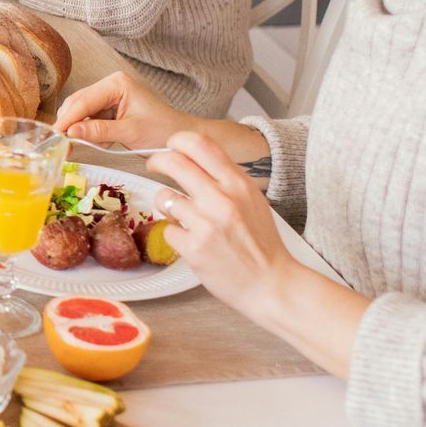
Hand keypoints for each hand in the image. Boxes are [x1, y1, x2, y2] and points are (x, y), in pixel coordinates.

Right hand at [52, 72, 196, 150]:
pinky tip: (98, 144)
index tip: (54, 136)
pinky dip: (89, 134)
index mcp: (117, 83)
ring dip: (79, 131)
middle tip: (61, 145)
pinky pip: (90, 121)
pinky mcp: (109, 110)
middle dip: (70, 125)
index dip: (67, 119)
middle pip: (78, 104)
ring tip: (80, 147)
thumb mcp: (130, 132)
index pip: (84, 101)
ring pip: (81, 113)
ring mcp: (109, 97)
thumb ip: (99, 131)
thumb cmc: (162, 131)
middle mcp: (110, 86)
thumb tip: (70, 133)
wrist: (181, 138)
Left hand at [147, 132, 298, 310]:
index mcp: (238, 184)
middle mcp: (222, 199)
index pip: (200, 144)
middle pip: (173, 162)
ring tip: (181, 216)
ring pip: (164, 197)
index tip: (171, 147)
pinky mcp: (193, 247)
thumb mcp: (252, 201)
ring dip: (166, 204)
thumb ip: (226, 179)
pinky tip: (192, 241)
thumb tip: (193, 160)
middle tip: (153, 165)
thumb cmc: (262, 245)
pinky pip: (167, 230)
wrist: (271, 284)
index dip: (178, 141)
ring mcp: (206, 223)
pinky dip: (175, 235)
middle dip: (157, 161)